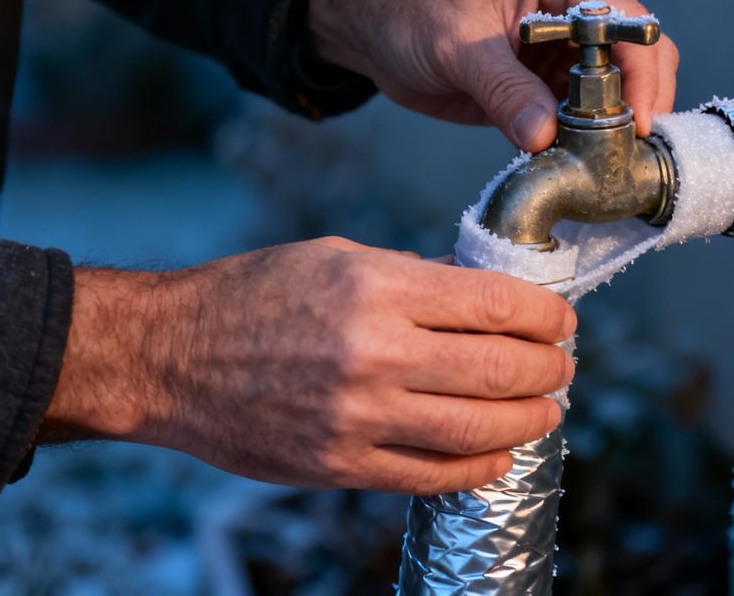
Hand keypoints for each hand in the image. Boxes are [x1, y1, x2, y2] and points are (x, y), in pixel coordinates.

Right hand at [41, 237, 575, 494]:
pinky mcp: (339, 466)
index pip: (495, 304)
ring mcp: (356, 418)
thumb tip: (485, 295)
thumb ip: (416, 277)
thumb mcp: (337, 258)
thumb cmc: (252, 295)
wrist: (170, 356)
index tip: (561, 319)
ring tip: (547, 409)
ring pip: (477, 428)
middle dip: (550, 368)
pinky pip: (431, 476)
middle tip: (563, 365)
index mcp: (376, 288)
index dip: (546, 315)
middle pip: (500, 368)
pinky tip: (498, 452)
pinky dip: (479, 466)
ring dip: (529, 420)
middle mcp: (372, 353)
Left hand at [307, 0, 680, 151]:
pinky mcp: (547, 88)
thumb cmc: (413, 10)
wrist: (376, 27)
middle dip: (640, 105)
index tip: (639, 124)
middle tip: (627, 153)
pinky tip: (579, 167)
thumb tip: (546, 137)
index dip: (642, 74)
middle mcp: (577, 13)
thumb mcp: (458, 48)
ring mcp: (565, 52)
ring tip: (606, 167)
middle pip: (641, 59)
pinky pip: (583, 119)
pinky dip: (586, 143)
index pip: (628, 24)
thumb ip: (505, 90)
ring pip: (618, 94)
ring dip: (615, 130)